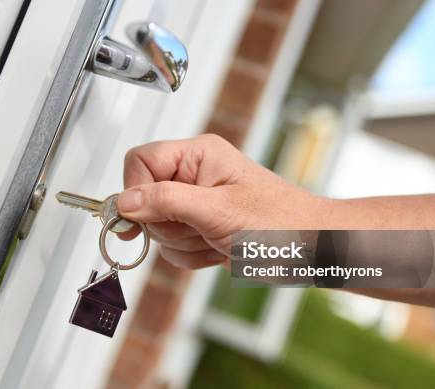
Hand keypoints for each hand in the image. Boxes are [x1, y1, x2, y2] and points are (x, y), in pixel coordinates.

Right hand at [117, 134, 328, 268]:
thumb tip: (124, 201)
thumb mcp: (218, 211)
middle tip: (202, 228)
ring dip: (185, 244)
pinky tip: (218, 250)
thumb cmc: (281, 223)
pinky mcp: (199, 227)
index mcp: (198, 154)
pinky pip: (173, 246)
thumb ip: (167, 201)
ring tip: (217, 239)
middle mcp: (193, 174)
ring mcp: (195, 203)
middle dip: (170, 225)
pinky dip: (192, 256)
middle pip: (145, 200)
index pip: (140, 161)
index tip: (140, 218)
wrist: (311, 250)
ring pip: (158, 229)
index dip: (136, 191)